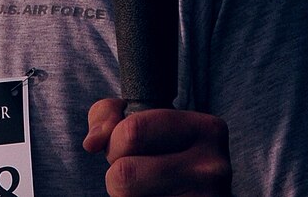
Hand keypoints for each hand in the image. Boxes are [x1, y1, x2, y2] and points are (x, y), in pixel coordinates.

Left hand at [81, 97, 231, 196]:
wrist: (195, 195)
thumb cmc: (161, 157)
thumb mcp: (140, 123)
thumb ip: (108, 117)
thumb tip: (92, 143)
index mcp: (206, 129)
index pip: (131, 131)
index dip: (115, 144)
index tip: (128, 149)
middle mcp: (214, 168)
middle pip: (124, 173)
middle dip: (116, 175)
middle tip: (137, 176)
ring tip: (149, 192)